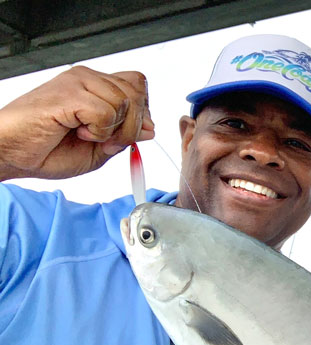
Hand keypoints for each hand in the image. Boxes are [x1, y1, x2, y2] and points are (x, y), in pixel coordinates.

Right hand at [0, 66, 154, 180]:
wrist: (12, 153)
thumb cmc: (48, 150)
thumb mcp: (100, 150)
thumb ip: (125, 137)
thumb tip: (150, 129)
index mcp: (96, 87)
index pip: (138, 84)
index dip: (140, 112)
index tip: (123, 134)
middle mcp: (88, 79)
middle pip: (137, 91)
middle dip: (132, 125)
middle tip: (107, 139)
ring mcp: (78, 82)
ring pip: (125, 102)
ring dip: (113, 130)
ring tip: (86, 135)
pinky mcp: (68, 92)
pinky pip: (105, 111)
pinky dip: (98, 130)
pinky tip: (78, 131)